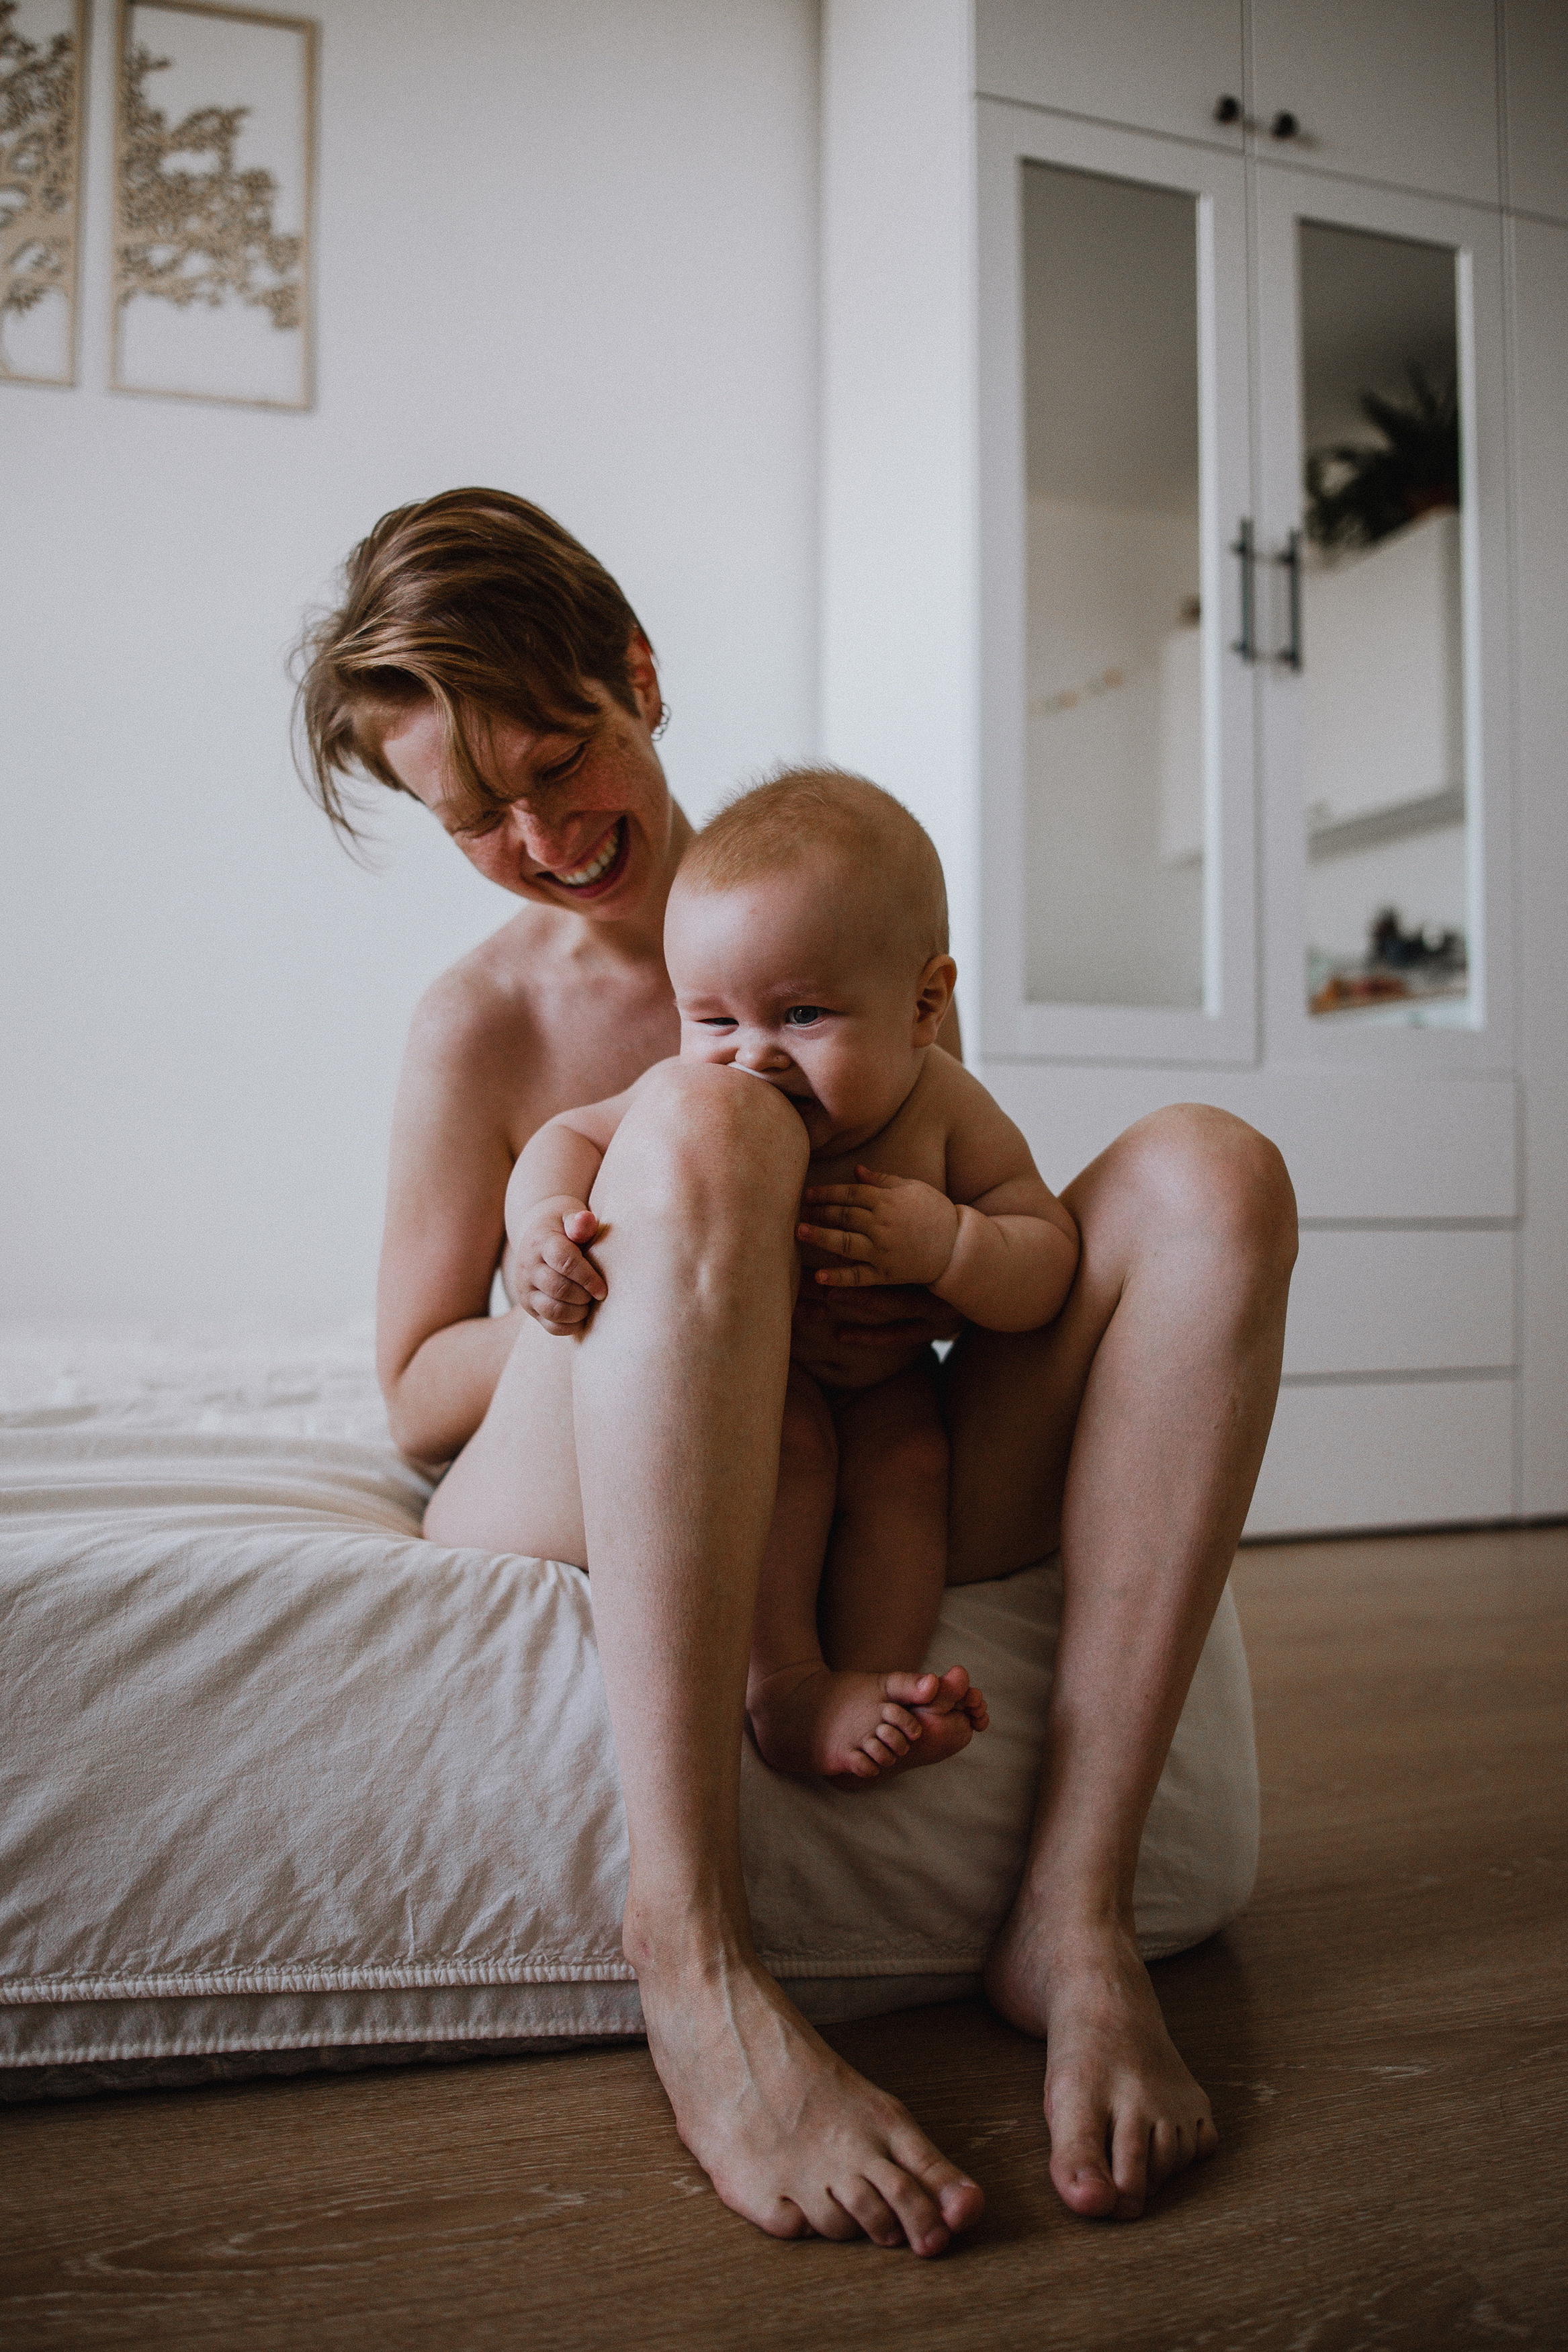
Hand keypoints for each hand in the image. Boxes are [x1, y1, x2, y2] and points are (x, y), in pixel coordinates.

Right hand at [514, 1196, 606, 1333]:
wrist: (537, 1236)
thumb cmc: (564, 1226)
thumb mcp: (570, 1216)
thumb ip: (580, 1221)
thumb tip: (585, 1221)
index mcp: (541, 1242)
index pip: (565, 1262)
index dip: (588, 1278)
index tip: (603, 1289)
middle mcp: (528, 1266)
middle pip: (559, 1288)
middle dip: (584, 1296)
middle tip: (597, 1295)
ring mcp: (525, 1289)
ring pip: (552, 1310)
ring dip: (578, 1312)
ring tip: (588, 1304)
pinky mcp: (528, 1306)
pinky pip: (549, 1325)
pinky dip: (570, 1326)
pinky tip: (581, 1316)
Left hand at [798, 1166, 959, 1289]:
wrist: (958, 1244)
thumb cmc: (935, 1211)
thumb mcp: (911, 1188)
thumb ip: (882, 1179)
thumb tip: (856, 1169)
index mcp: (887, 1201)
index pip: (850, 1194)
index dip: (827, 1193)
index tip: (808, 1194)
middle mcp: (882, 1224)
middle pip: (843, 1215)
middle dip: (819, 1212)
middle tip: (797, 1211)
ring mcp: (883, 1250)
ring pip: (844, 1242)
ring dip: (820, 1237)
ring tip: (799, 1232)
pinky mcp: (886, 1273)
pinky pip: (858, 1276)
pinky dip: (838, 1277)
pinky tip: (819, 1277)